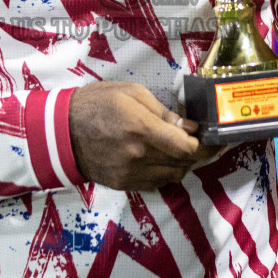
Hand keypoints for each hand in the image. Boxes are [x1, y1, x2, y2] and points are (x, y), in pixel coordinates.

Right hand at [67, 81, 221, 190]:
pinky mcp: (123, 184)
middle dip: (197, 153)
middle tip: (201, 142)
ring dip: (182, 164)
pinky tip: (161, 159)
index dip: (207, 146)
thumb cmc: (97, 103)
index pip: (187, 147)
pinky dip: (165, 172)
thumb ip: (164, 112)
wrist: (61, 130)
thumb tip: (190, 127)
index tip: (215, 140)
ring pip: (173, 176)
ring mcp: (130, 173)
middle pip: (184, 163)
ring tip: (179, 149)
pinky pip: (156, 183)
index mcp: (141, 128)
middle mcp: (138, 155)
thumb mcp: (131, 93)